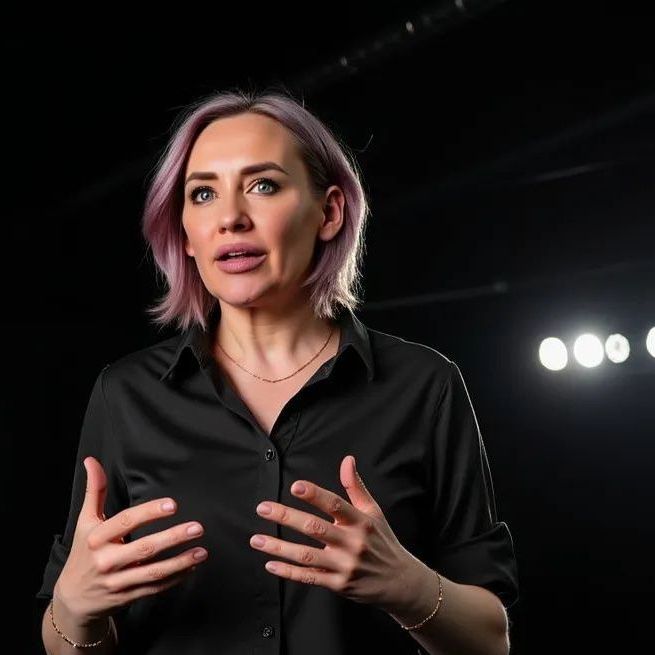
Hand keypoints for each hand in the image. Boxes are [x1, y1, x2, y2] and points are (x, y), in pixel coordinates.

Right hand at [54, 456, 208, 624]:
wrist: (72, 598)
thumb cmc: (84, 552)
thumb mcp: (85, 521)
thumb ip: (94, 491)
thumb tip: (91, 460)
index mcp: (97, 538)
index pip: (126, 522)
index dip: (149, 512)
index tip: (172, 505)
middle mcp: (107, 561)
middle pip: (144, 548)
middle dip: (173, 537)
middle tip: (197, 527)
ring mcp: (117, 582)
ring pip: (153, 572)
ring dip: (180, 562)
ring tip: (201, 551)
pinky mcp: (127, 597)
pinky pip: (154, 588)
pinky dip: (175, 579)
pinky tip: (192, 567)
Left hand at [249, 455, 416, 611]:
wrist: (399, 582)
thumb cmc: (382, 541)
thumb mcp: (374, 512)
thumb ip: (356, 486)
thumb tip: (347, 460)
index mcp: (360, 522)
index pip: (335, 505)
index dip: (315, 495)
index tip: (295, 486)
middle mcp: (352, 543)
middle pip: (315, 528)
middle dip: (287, 517)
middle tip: (263, 508)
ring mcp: (344, 566)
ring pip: (307, 555)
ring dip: (279, 547)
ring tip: (256, 539)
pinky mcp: (339, 585)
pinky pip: (310, 578)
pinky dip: (289, 572)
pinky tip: (270, 564)